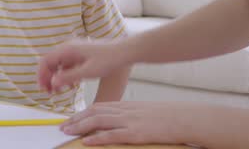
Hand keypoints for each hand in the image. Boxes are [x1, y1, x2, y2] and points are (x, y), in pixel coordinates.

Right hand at [38, 39, 128, 93]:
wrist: (123, 51)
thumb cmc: (108, 60)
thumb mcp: (87, 72)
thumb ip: (68, 77)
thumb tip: (53, 82)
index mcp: (67, 49)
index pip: (45, 61)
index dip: (41, 75)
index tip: (43, 89)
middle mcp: (68, 48)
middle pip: (50, 63)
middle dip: (48, 78)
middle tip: (49, 93)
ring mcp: (74, 51)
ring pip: (58, 65)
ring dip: (56, 78)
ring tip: (58, 92)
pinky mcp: (80, 55)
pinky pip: (67, 65)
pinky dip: (66, 75)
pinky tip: (72, 86)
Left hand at [60, 102, 184, 145]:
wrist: (186, 118)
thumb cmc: (169, 117)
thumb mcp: (147, 112)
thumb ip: (132, 116)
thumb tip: (119, 123)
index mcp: (128, 106)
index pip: (100, 106)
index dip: (83, 112)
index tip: (71, 118)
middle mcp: (126, 111)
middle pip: (95, 112)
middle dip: (76, 119)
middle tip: (62, 125)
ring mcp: (131, 121)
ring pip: (99, 121)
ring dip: (80, 126)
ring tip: (67, 131)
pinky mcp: (137, 133)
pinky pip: (114, 135)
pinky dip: (98, 138)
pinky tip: (87, 141)